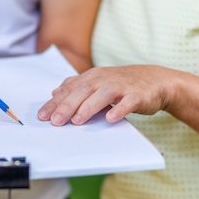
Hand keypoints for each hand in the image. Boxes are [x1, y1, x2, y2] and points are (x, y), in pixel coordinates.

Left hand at [37, 65, 173, 125]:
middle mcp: (104, 79)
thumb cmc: (122, 84)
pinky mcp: (138, 95)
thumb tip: (54, 93)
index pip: (69, 89)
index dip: (55, 102)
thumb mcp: (97, 81)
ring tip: (77, 121)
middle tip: (56, 121)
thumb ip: (76, 86)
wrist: (155, 80)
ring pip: (102, 95)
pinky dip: (119, 110)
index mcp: (92, 77)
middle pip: (82, 91)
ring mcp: (122, 86)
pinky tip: (110, 118)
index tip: (42, 116)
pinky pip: (128, 102)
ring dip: (89, 107)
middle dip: (67, 106)